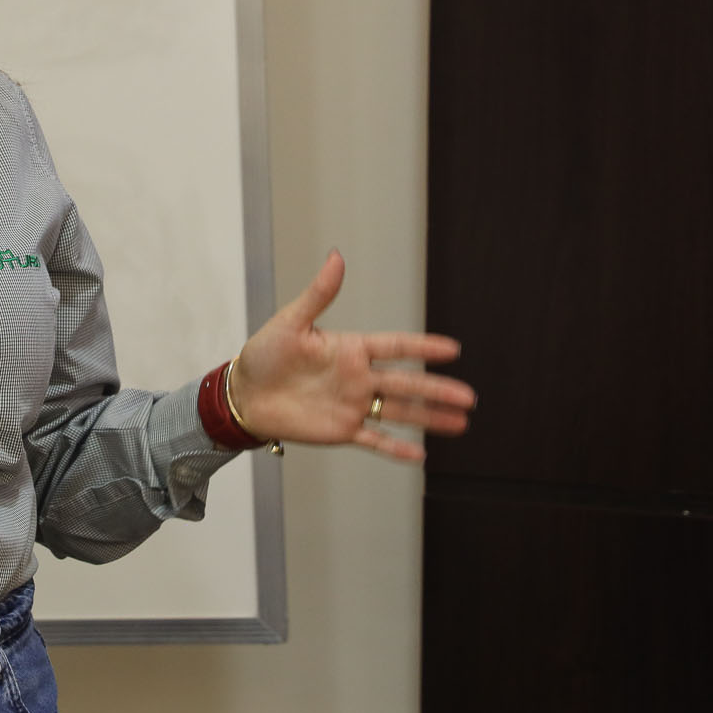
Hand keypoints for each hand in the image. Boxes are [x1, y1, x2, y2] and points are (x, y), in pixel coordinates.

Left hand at [229, 250, 474, 462]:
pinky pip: (375, 440)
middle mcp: (358, 378)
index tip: (452, 350)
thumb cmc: (263, 355)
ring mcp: (353, 405)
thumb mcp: (290, 322)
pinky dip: (396, 448)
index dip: (422, 348)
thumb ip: (318, 294)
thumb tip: (337, 257)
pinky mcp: (342, 431)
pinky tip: (420, 455)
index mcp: (350, 349)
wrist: (243, 395)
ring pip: (400, 413)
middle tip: (469, 397)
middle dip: (438, 390)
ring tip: (461, 423)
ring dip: (429, 418)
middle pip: (407, 384)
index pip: (395, 347)